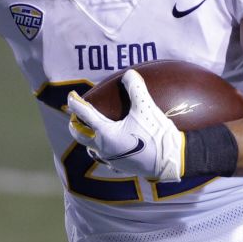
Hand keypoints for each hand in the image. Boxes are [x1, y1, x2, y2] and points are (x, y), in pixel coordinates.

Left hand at [66, 69, 183, 181]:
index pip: (84, 115)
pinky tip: (111, 147)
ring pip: (91, 150)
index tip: (70, 96)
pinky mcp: (121, 168)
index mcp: (106, 134)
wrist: (172, 162)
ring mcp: (111, 160)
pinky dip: (103, 150)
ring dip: (88, 139)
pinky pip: (105, 159)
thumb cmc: (157, 135)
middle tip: (75, 116)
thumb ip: (136, 89)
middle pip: (80, 136)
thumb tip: (129, 73)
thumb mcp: (146, 108)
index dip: (75, 103)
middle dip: (75, 124)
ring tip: (91, 131)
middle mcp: (104, 149)